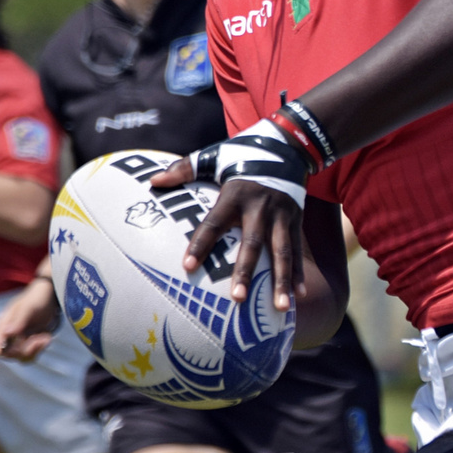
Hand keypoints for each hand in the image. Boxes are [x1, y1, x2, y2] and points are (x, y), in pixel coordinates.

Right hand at [0, 277, 59, 361]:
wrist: (50, 294)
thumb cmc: (37, 298)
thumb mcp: (28, 307)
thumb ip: (18, 320)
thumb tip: (6, 333)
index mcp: (4, 327)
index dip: (5, 353)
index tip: (22, 343)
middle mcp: (10, 335)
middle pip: (11, 356)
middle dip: (27, 350)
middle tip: (40, 338)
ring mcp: (20, 339)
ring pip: (23, 358)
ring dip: (35, 350)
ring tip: (45, 337)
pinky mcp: (31, 342)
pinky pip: (33, 354)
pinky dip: (41, 348)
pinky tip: (47, 337)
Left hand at [152, 120, 312, 311]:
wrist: (287, 145)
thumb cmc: (242, 154)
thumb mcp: (213, 157)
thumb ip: (184, 169)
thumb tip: (153, 182)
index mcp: (235, 194)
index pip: (214, 222)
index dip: (200, 243)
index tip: (187, 267)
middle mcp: (259, 207)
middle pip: (252, 243)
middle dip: (246, 271)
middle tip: (237, 299)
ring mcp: (281, 215)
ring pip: (282, 252)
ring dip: (281, 280)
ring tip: (281, 307)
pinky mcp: (295, 220)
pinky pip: (297, 249)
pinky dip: (299, 273)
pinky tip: (299, 296)